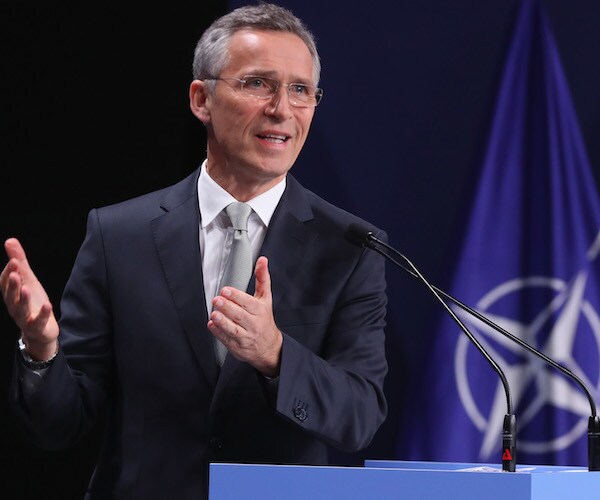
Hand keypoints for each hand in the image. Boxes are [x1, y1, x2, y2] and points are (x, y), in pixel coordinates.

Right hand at [0, 238, 58, 360]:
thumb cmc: (32, 301)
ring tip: (27, 288)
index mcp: (11, 294)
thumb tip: (10, 240)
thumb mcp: (28, 279)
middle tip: (15, 273)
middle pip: (10, 296)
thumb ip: (19, 262)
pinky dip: (42, 314)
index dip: (9, 272)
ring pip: (20, 310)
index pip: (6, 283)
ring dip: (22, 299)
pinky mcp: (37, 327)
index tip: (14, 260)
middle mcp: (14, 306)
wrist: (41, 329)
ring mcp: (25, 318)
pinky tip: (48, 305)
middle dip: (12, 285)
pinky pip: (38, 322)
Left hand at [208, 256, 281, 376]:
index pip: (248, 303)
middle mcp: (253, 324)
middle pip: (240, 315)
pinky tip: (212, 325)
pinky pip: (226, 340)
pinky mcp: (237, 346)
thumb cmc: (264, 319)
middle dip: (228, 307)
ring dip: (223, 322)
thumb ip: (262, 279)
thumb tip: (262, 261)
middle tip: (217, 300)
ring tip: (214, 314)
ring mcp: (245, 336)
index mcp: (260, 310)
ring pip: (233, 329)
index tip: (226, 290)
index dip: (237, 296)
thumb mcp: (266, 298)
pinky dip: (218, 333)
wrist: (269, 347)